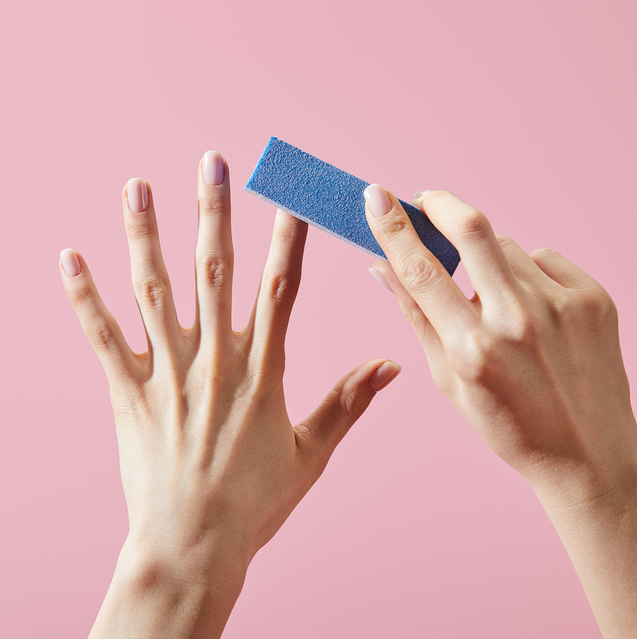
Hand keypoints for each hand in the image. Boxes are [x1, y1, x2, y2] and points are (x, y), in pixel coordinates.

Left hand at [58, 153, 400, 637]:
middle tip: (212, 163)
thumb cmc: (255, 502)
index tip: (289, 197)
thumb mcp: (311, 453)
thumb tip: (390, 365)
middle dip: (214, 212)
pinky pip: (102, 336)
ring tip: (137, 185)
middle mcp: (214, 362)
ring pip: (153, 291)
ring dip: (144, 235)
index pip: (279, 290)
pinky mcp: (128, 393)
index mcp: (262, 373)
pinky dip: (84, 295)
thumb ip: (349, 402)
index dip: (286, 239)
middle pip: (213, 271)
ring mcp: (167, 374)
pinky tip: (69, 256)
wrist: (194, 544)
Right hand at [364, 186, 636, 494]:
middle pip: (472, 229)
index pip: (421, 270)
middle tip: (425, 200)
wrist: (586, 454)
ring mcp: (562, 305)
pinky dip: (528, 274)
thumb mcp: (447, 379)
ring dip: (489, 259)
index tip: (376, 196)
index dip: (392, 227)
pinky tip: (533, 309)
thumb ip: (415, 316)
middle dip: (440, 203)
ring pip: (507, 246)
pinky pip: (544, 258)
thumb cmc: (508, 423)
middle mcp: (518, 321)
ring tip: (496, 299)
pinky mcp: (594, 297)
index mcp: (472, 349)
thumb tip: (381, 267)